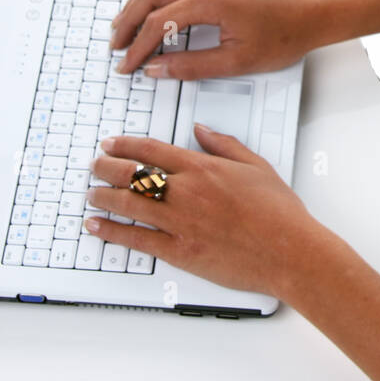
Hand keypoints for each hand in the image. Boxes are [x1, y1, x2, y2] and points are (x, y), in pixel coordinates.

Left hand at [83, 124, 319, 299]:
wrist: (289, 251)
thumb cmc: (278, 212)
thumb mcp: (255, 166)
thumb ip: (224, 145)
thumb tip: (201, 130)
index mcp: (203, 168)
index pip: (152, 149)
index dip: (126, 144)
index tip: (111, 143)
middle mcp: (186, 192)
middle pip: (132, 174)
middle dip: (107, 167)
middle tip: (94, 165)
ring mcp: (179, 222)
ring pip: (128, 204)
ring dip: (103, 197)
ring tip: (90, 194)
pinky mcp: (179, 250)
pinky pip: (136, 239)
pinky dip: (112, 232)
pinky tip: (97, 226)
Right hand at [108, 0, 326, 77]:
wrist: (316, 7)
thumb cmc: (287, 33)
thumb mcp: (238, 61)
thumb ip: (191, 66)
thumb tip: (157, 69)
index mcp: (211, 0)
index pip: (158, 25)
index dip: (138, 49)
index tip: (127, 65)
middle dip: (127, 21)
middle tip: (116, 45)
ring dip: (139, 1)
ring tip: (126, 25)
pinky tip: (153, 4)